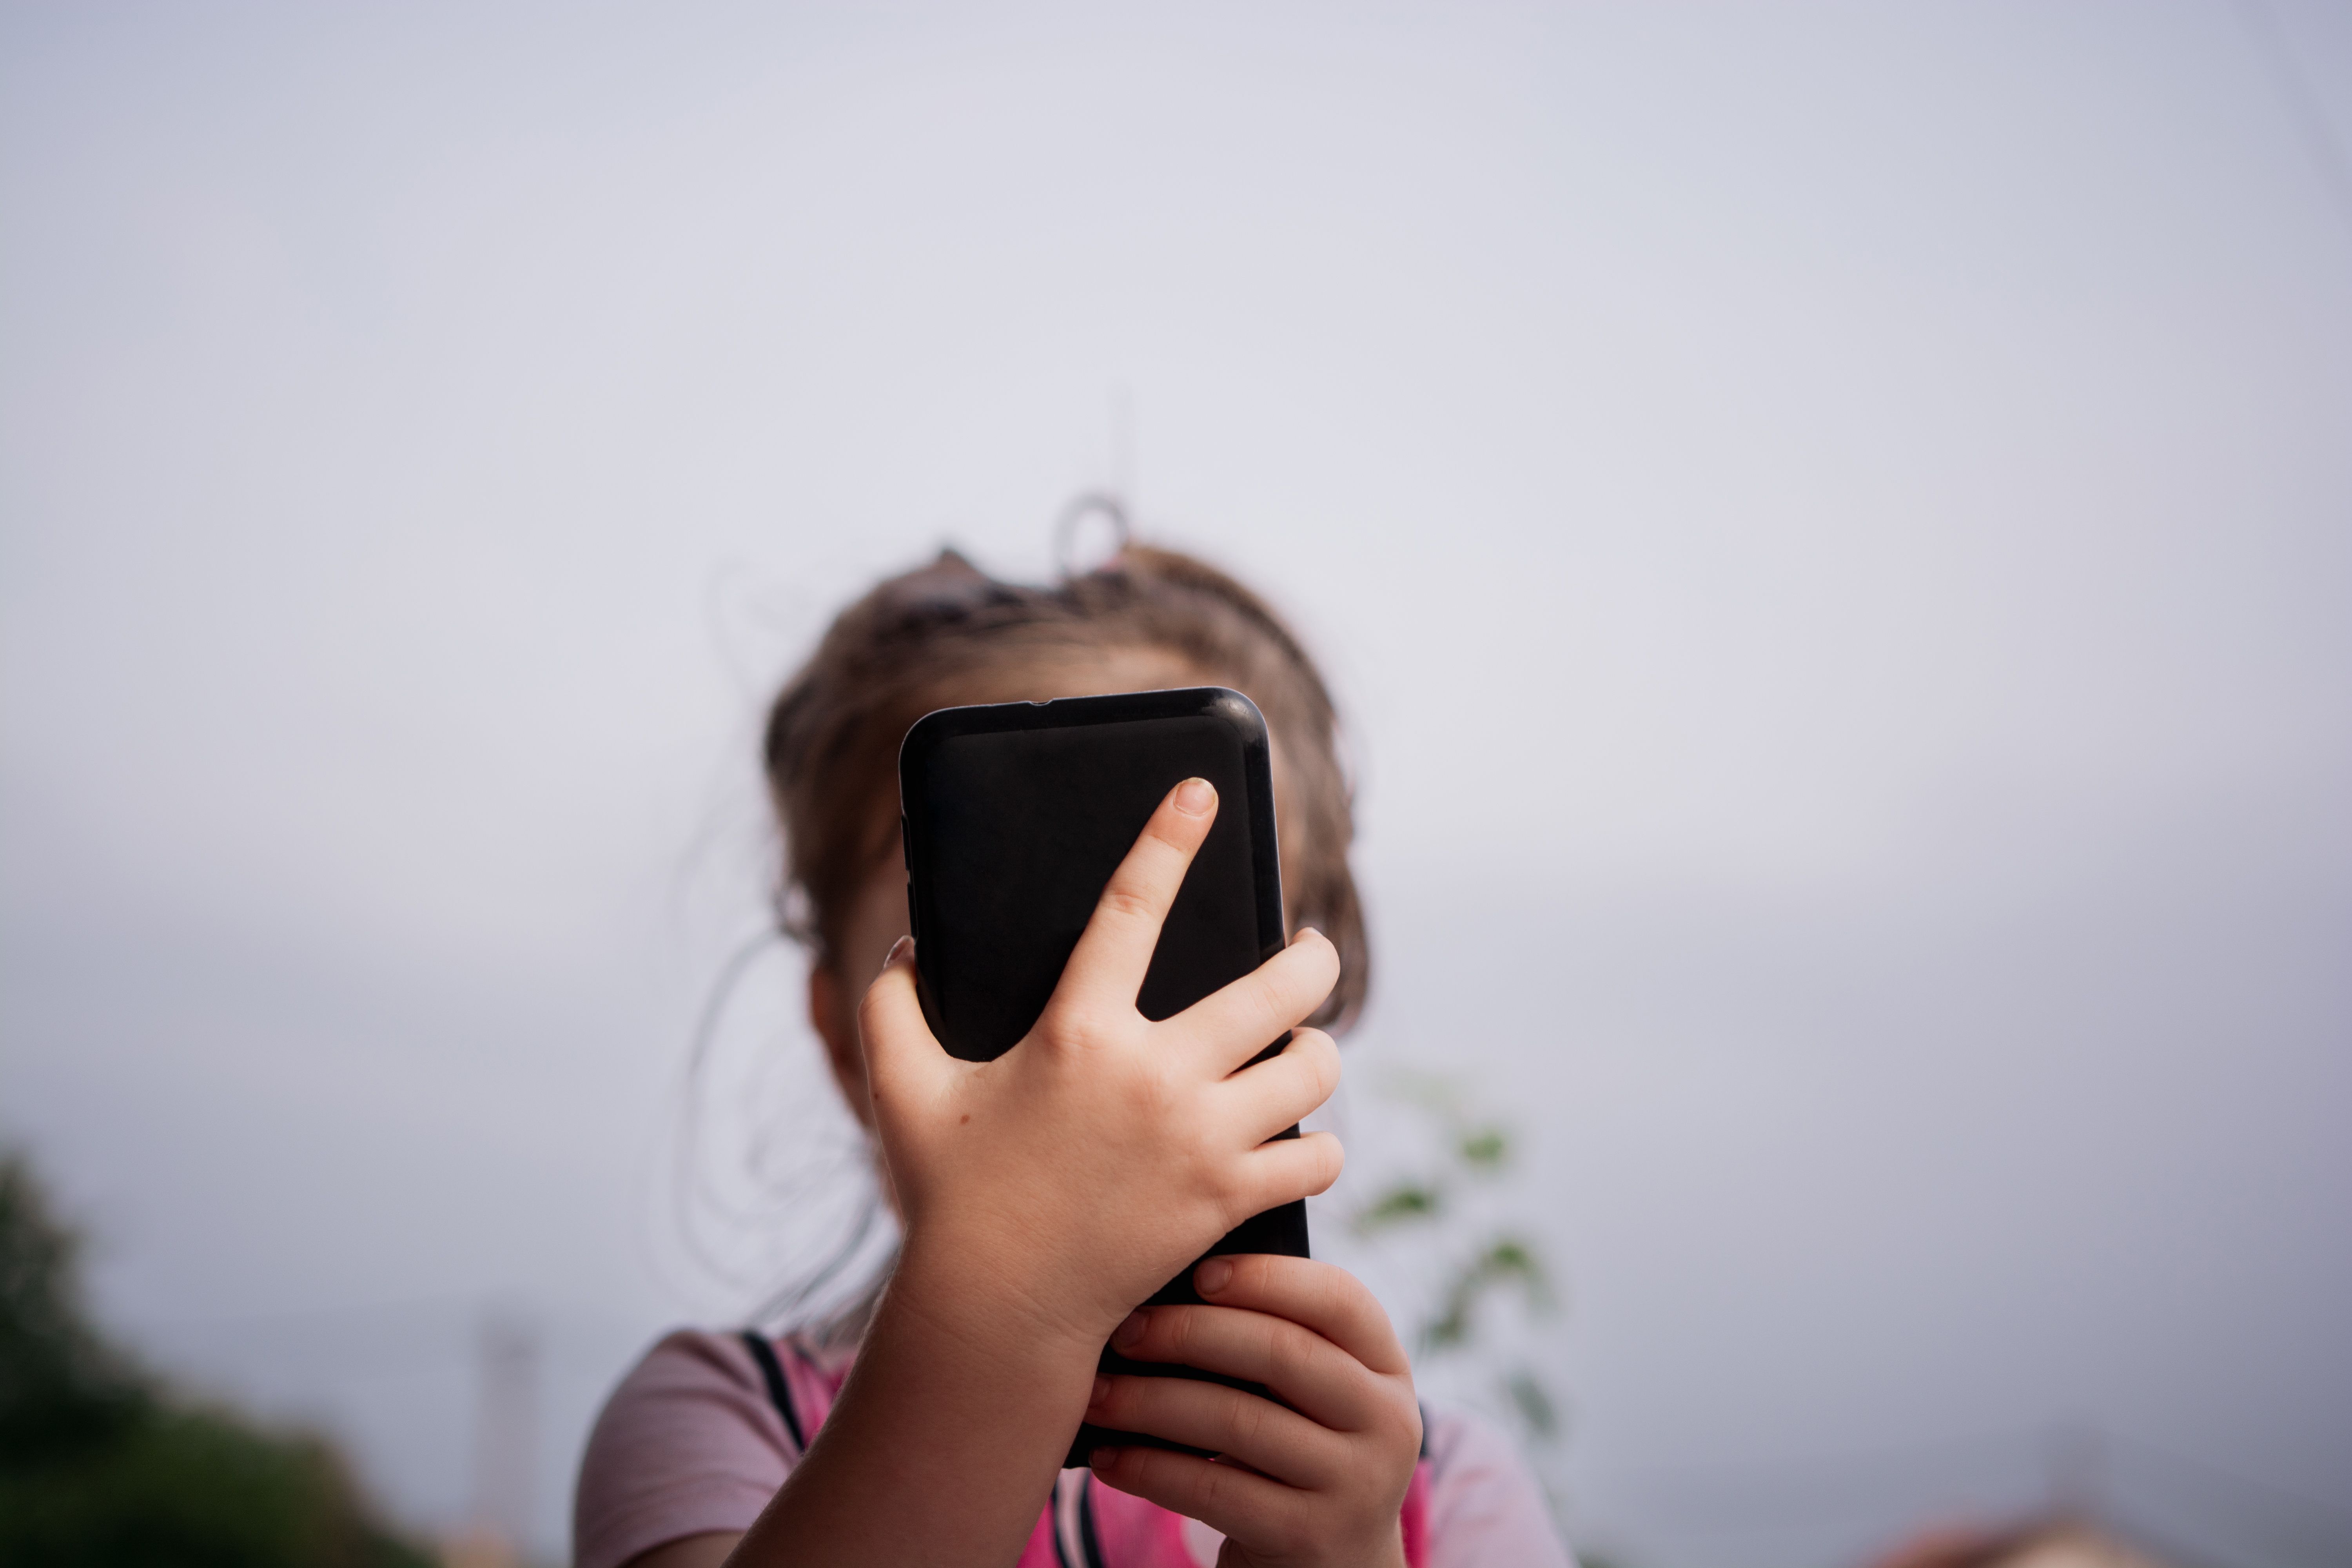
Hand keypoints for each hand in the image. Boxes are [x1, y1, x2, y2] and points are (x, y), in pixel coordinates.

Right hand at [856, 777, 1347, 1354]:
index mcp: (1076, 1034)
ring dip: (1317, 1051)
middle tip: (1309, 951)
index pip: (1131, 908)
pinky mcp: (1226, 1199)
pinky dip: (1316, 1144)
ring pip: (1312, 1067)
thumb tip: (903, 946)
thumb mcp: (903, 1094)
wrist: (997, 1312)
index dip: (1168, 838)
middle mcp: (1151, 1076)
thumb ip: (891, 1011)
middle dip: (1310, 957)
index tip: (1200, 791)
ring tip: (1304, 1048)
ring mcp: (1198, 1140)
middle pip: (1277, 985)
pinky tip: (1299, 1136)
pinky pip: (1314, 1154)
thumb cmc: (951, 1200)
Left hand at [1083, 1255, 1422, 1567]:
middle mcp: (1387, 1421)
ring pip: (1239, 1422)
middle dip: (1189, 1334)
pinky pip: (1214, 1491)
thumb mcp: (1312, 1397)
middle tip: (1122, 1331)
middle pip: (1282, 1353)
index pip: (1339, 1299)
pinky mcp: (1309, 1537)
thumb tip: (1168, 1292)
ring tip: (1097, 1395)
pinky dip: (1150, 1470)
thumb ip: (1276, 1343)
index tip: (1196, 1272)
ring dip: (1152, 1403)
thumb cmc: (1299, 1452)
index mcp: (1386, 1367)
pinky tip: (1108, 1457)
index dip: (1267, 1277)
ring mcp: (1356, 1485)